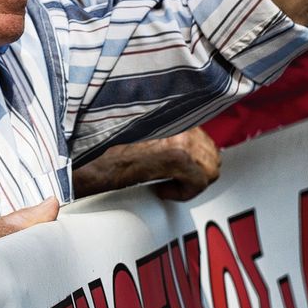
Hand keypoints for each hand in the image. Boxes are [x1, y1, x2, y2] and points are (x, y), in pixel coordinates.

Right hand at [72, 130, 220, 200]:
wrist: (96, 157)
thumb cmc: (112, 150)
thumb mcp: (146, 137)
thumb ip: (167, 138)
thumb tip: (185, 154)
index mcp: (176, 115)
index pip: (205, 138)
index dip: (196, 158)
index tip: (181, 170)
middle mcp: (183, 123)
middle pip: (212, 154)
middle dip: (196, 173)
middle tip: (175, 182)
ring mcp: (183, 138)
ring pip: (209, 169)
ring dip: (190, 183)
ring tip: (166, 185)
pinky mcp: (178, 156)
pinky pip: (198, 182)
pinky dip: (183, 192)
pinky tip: (162, 190)